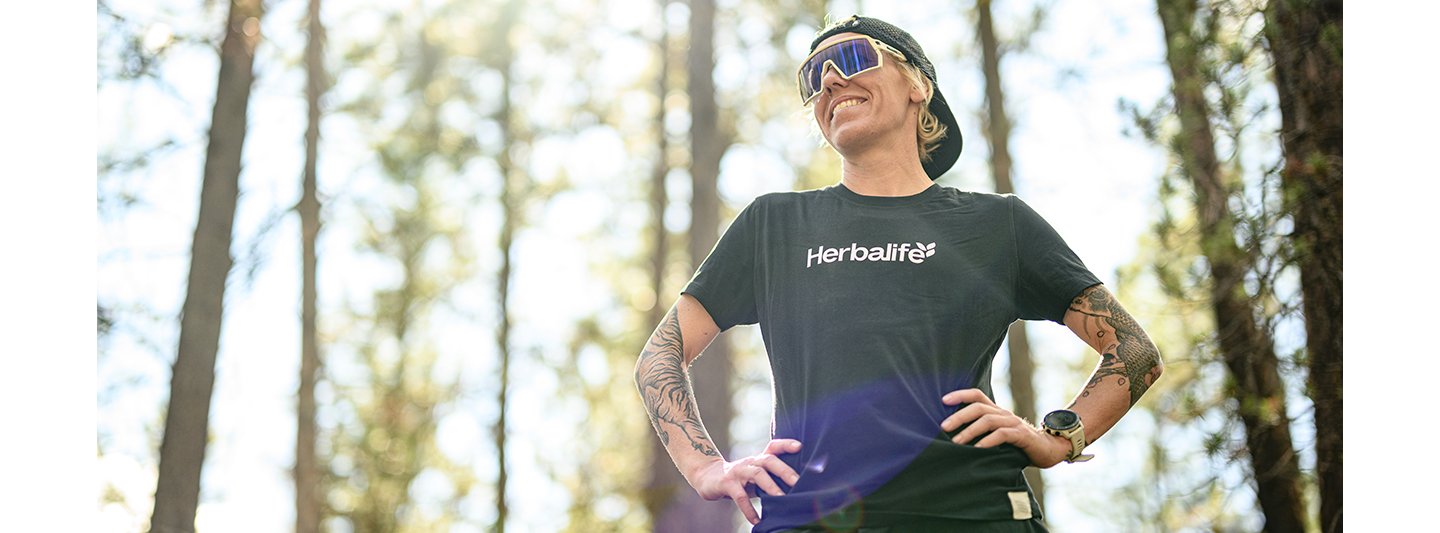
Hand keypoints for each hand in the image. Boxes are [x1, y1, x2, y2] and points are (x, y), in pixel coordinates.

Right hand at [687, 439, 802, 524]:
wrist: (707, 477)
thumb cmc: (737, 478)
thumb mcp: (754, 475)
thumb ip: (770, 478)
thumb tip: (794, 491)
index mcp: (758, 459)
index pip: (773, 447)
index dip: (786, 444)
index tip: (800, 447)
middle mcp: (750, 462)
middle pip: (769, 460)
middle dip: (785, 470)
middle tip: (798, 482)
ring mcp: (738, 471)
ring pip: (757, 475)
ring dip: (771, 486)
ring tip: (782, 499)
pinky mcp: (727, 483)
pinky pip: (740, 497)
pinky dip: (749, 510)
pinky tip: (756, 520)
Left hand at [940, 388, 1070, 468]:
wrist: (1047, 450)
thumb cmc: (1017, 444)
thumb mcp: (997, 433)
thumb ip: (982, 431)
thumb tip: (953, 435)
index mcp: (996, 411)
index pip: (977, 395)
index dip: (960, 395)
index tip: (943, 400)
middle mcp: (1003, 413)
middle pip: (978, 407)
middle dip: (959, 416)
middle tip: (943, 427)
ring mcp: (1013, 423)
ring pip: (988, 420)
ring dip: (970, 431)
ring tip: (956, 442)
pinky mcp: (1021, 435)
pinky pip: (1002, 434)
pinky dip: (988, 441)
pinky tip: (977, 449)